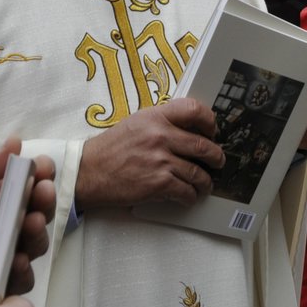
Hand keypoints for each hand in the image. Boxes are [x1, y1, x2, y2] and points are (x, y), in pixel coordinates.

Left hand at [0, 140, 56, 306]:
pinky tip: (16, 260)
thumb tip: (17, 142)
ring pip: (33, 246)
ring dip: (38, 235)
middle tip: (41, 195)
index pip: (29, 185)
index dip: (42, 176)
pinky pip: (17, 281)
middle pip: (38, 214)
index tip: (44, 169)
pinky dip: (23, 272)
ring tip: (31, 224)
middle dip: (46, 203)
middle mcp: (0, 225)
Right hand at [76, 99, 223, 207]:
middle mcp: (160, 136)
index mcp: (155, 116)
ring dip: (206, 182)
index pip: (194, 109)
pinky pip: (186, 191)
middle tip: (218, 162)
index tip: (212, 132)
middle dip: (216, 157)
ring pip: (198, 173)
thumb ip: (161, 122)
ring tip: (205, 184)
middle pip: (203, 146)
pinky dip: (191, 196)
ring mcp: (160, 160)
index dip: (209, 121)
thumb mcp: (136, 124)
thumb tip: (189, 130)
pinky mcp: (158, 183)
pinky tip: (188, 196)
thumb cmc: (111, 149)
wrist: (88, 172)